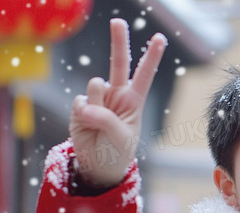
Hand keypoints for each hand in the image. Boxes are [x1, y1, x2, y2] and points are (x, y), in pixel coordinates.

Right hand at [70, 18, 166, 187]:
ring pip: (95, 88)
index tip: (160, 38)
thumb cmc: (117, 151)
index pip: (144, 75)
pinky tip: (86, 125)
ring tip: (98, 122)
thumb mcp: (120, 139)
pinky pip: (79, 103)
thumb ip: (107, 120)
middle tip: (119, 21)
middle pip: (118, 63)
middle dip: (118, 41)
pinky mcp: (80, 105)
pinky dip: (82, 115)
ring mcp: (97, 98)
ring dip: (96, 104)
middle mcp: (116, 95)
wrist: (98, 165)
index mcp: (133, 100)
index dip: (151, 56)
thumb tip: (86, 103)